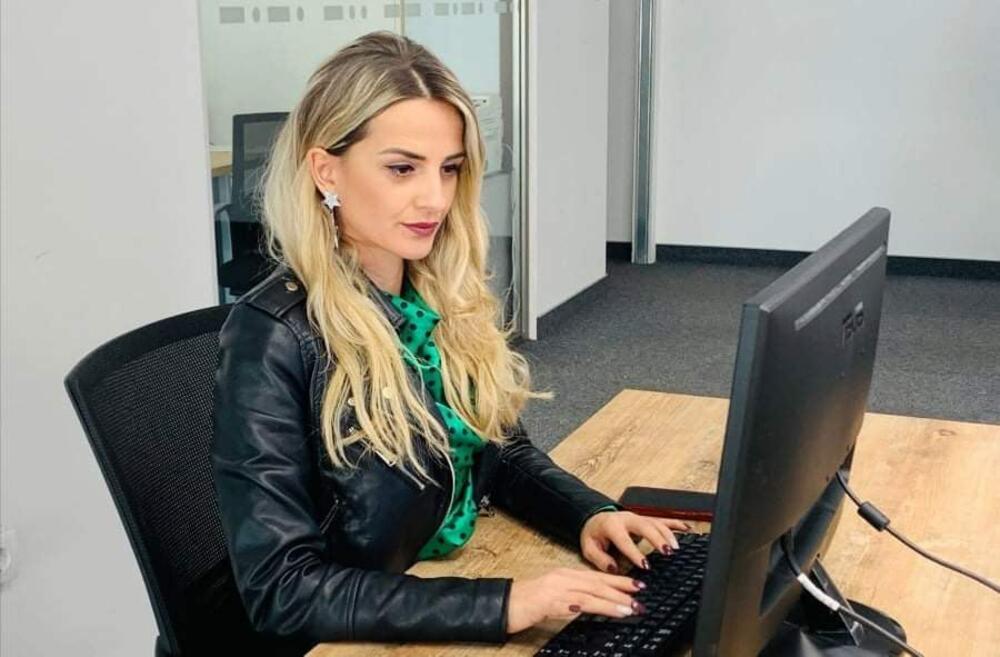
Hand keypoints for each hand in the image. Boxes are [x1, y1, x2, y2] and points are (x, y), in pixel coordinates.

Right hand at [506, 567, 646, 633]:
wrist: (503, 606)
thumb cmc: (524, 605)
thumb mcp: (551, 600)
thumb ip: (570, 600)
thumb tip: (589, 607)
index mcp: (564, 575)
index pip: (595, 576)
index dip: (617, 580)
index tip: (636, 585)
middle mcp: (563, 577)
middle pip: (598, 581)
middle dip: (622, 587)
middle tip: (642, 593)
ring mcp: (558, 588)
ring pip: (594, 591)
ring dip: (616, 599)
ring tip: (633, 606)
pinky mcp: (553, 601)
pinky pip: (583, 604)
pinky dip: (602, 607)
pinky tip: (614, 611)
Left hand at [579, 511, 690, 572]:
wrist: (595, 519)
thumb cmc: (594, 535)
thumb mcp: (589, 548)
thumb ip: (600, 559)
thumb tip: (614, 569)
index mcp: (612, 526)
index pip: (625, 540)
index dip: (635, 553)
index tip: (645, 565)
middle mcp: (627, 519)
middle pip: (645, 526)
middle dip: (657, 539)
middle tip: (667, 553)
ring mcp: (637, 518)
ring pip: (655, 523)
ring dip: (668, 534)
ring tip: (676, 548)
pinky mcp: (645, 519)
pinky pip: (662, 519)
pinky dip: (675, 524)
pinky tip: (686, 528)